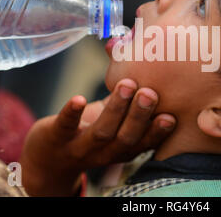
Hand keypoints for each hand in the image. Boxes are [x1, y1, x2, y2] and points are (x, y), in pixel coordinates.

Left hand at [20, 79, 175, 196]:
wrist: (49, 159)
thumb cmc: (89, 131)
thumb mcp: (113, 120)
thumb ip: (129, 99)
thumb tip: (145, 62)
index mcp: (122, 149)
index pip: (144, 143)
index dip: (158, 132)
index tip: (171, 116)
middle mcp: (105, 152)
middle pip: (126, 138)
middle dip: (139, 116)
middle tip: (149, 94)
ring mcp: (80, 147)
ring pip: (101, 131)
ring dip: (116, 109)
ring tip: (127, 85)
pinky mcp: (57, 137)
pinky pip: (65, 126)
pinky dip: (72, 113)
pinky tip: (79, 99)